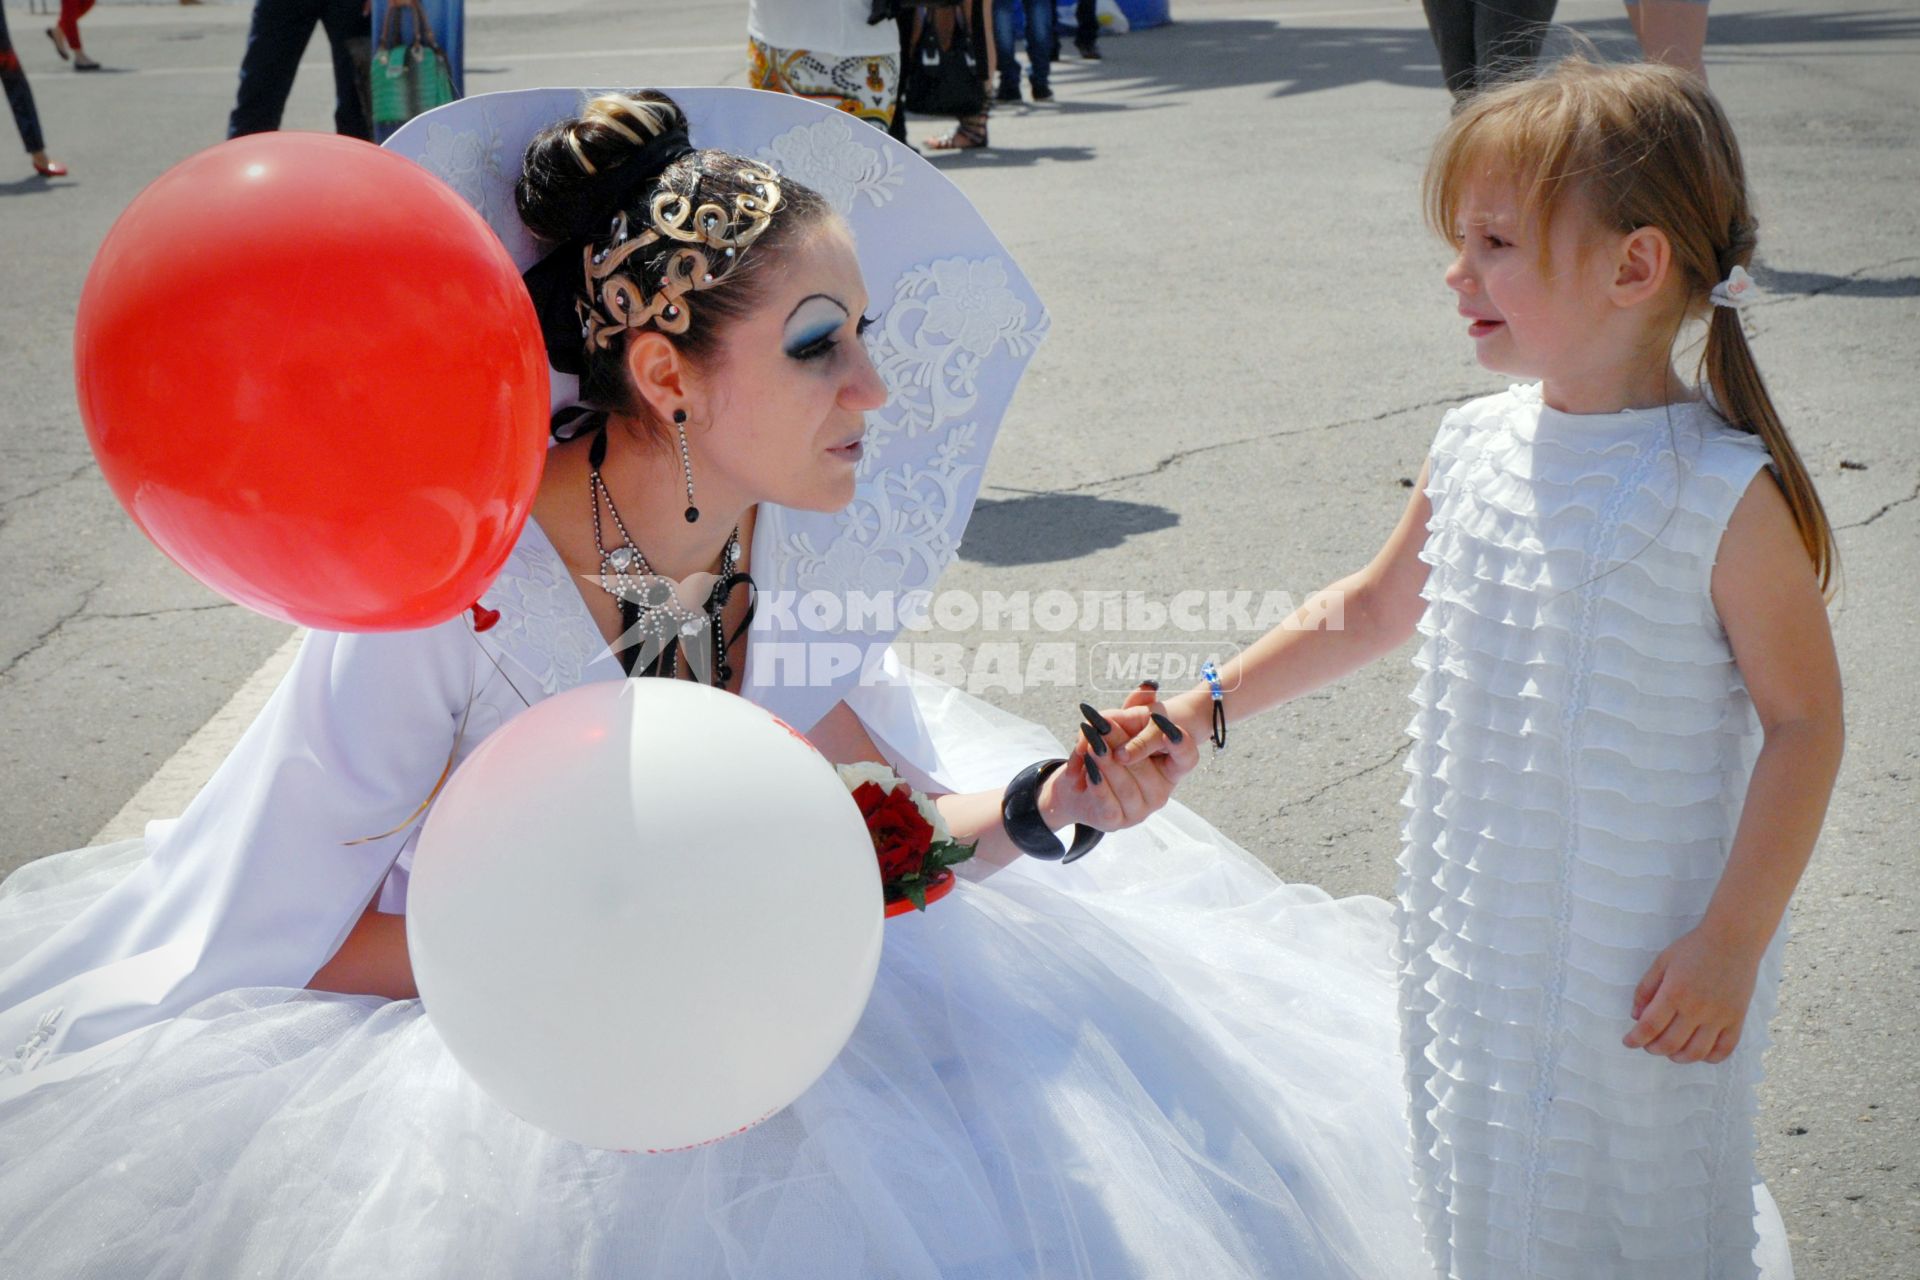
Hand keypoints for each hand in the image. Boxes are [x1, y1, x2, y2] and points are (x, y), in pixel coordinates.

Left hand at [1039, 685, 1199, 833]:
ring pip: (1124, 781)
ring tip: (1091, 742)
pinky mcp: (1117, 821)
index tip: (1167, 726)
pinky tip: (1086, 767)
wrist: (1078, 785)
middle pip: (1143, 764)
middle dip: (1120, 740)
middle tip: (1102, 722)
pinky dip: (1096, 781)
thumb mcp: (1121, 725)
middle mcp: (1161, 792)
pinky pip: (1107, 800)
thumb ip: (1134, 707)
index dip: (1180, 742)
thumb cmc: (1109, 750)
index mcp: (1169, 769)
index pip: (1187, 756)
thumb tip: (1147, 687)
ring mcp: (1140, 809)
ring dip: (1105, 759)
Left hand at [1622, 927, 1759, 1064]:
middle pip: (1670, 1044)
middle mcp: (1696, 1009)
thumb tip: (1635, 1016)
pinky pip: (1724, 1049)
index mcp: (1674, 993)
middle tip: (1648, 1045)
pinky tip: (1699, 1052)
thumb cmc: (1693, 948)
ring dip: (1678, 1058)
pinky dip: (1710, 1057)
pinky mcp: (1737, 1019)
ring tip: (1671, 1052)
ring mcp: (1719, 1016)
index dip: (1635, 1039)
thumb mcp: (1662, 962)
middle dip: (1653, 1049)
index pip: (1649, 1027)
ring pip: (1696, 1052)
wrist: (1733, 939)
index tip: (1628, 1042)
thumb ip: (1645, 989)